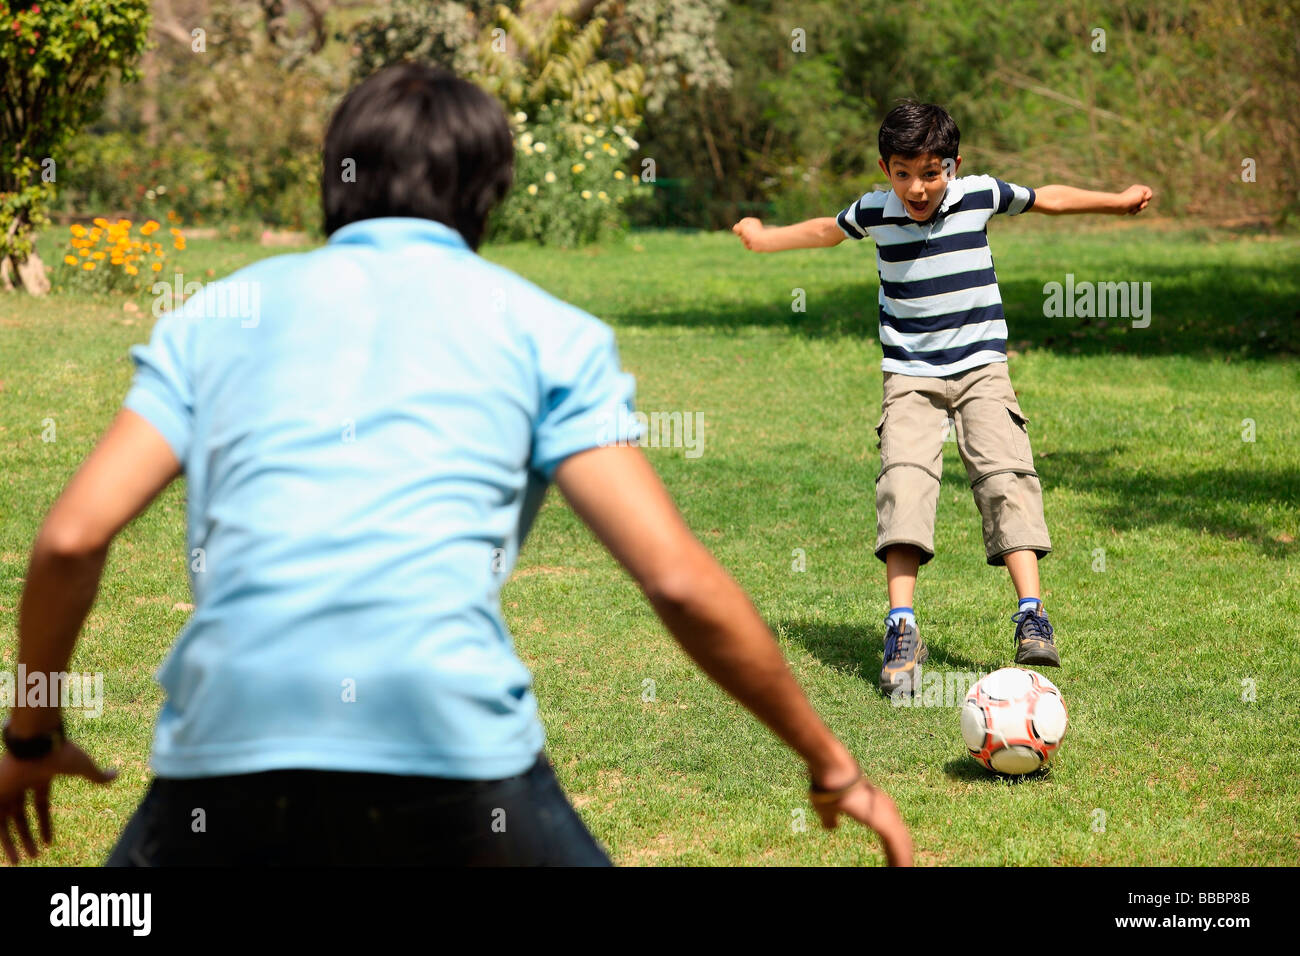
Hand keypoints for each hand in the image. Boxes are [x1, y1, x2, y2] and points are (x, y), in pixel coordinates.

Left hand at [0, 744, 117, 864]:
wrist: (36, 742)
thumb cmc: (60, 752)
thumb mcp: (82, 767)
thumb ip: (97, 775)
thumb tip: (117, 774)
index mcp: (40, 777)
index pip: (40, 805)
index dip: (45, 824)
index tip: (49, 842)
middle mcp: (21, 784)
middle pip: (20, 815)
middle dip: (27, 836)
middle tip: (33, 855)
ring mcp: (7, 789)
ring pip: (6, 822)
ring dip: (13, 843)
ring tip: (19, 861)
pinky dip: (2, 839)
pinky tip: (10, 853)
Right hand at [732, 217, 762, 249]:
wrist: (762, 241)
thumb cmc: (753, 232)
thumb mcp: (743, 227)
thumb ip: (737, 227)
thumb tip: (735, 229)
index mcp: (752, 222)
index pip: (742, 223)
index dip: (739, 226)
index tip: (740, 229)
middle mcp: (753, 228)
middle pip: (741, 232)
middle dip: (742, 235)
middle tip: (746, 235)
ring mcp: (753, 236)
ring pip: (743, 239)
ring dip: (744, 241)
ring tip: (749, 241)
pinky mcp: (754, 243)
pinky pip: (746, 245)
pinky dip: (747, 245)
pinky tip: (751, 245)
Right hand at [809, 771, 913, 865]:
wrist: (831, 771)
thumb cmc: (828, 787)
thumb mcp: (827, 808)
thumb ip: (831, 819)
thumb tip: (831, 827)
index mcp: (875, 805)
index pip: (891, 830)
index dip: (893, 848)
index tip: (894, 861)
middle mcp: (885, 808)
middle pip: (901, 837)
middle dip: (902, 855)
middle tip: (901, 868)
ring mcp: (886, 813)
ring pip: (902, 843)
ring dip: (903, 859)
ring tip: (904, 871)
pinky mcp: (883, 820)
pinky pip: (897, 846)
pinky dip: (901, 859)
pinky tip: (902, 869)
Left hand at [1119, 184, 1152, 214]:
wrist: (1118, 205)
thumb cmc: (1130, 199)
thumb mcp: (1141, 195)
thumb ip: (1146, 197)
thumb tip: (1142, 203)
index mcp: (1139, 188)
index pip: (1149, 192)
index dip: (1148, 196)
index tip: (1144, 198)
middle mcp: (1136, 194)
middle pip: (1146, 201)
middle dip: (1144, 205)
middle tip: (1140, 206)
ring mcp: (1132, 201)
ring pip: (1141, 207)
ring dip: (1138, 209)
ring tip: (1132, 208)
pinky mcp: (1129, 207)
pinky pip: (1135, 210)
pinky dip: (1133, 211)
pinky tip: (1128, 211)